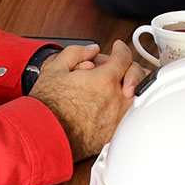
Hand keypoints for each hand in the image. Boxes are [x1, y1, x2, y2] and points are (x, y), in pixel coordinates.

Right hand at [27, 40, 144, 159]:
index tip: (118, 49)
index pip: (123, 57)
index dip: (121, 49)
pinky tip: (121, 104)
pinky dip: (128, 107)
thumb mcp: (55, 69)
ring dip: (135, 88)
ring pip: (139, 97)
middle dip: (132, 68)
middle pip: (139, 76)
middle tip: (124, 68)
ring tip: (127, 84)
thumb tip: (91, 50)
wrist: (45, 136)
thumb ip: (76, 52)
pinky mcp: (114, 133)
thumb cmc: (47, 107)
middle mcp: (115, 98)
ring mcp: (117, 117)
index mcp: (104, 79)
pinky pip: (130, 116)